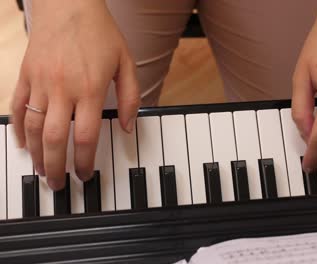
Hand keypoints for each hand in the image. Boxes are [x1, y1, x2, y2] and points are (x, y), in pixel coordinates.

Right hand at [11, 0, 139, 189]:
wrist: (69, 4)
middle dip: (56, 167)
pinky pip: (16, 106)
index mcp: (91, 89)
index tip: (86, 175)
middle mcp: (63, 89)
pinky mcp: (25, 75)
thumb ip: (131, 97)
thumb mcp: (126, 63)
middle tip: (59, 184)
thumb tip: (128, 127)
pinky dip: (17, 129)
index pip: (85, 137)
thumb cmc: (100, 33)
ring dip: (36, 154)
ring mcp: (40, 82)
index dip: (85, 162)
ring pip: (31, 127)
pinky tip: (23, 144)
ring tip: (42, 171)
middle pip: (54, 139)